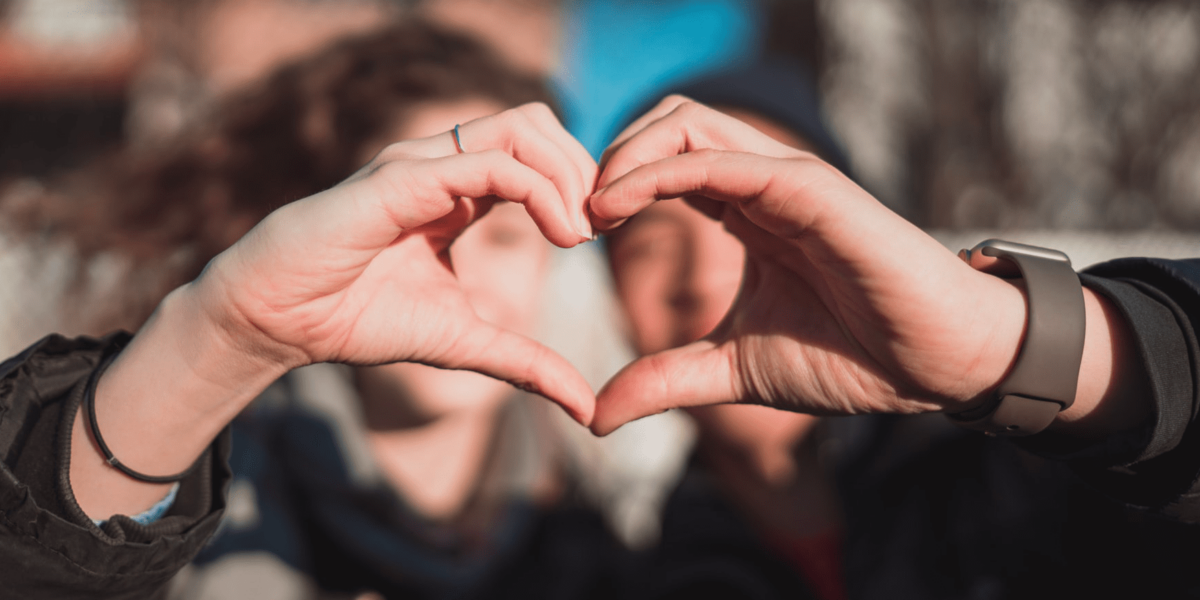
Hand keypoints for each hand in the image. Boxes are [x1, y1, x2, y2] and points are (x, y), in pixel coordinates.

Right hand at [192, 102, 596, 420]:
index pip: (536, 153)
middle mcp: (442, 164)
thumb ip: (526, 363)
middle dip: (584, 167)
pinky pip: (488, 164)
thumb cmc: (357, 319)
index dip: (580, 184)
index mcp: (458, 190)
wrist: (278, 321)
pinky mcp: (401, 179)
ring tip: (581, 231)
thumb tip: (586, 408)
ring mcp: (421, 164)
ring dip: (567, 173)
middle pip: (537, 123)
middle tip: (602, 226)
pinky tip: (559, 235)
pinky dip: (539, 190)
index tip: (604, 235)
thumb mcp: (464, 343)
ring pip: (520, 127)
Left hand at [588, 97, 1028, 433]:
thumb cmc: (851, 358)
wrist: (934, 368)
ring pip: (688, 122)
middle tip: (574, 214)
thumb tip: (595, 415)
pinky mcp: (810, 189)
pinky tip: (619, 206)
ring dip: (625, 154)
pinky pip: (720, 159)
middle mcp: (761, 184)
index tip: (572, 233)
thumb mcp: (734, 370)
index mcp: (745, 212)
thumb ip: (666, 380)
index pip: (664, 163)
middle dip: (609, 155)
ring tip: (591, 209)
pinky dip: (659, 171)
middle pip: (669, 122)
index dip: (611, 186)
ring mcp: (786, 180)